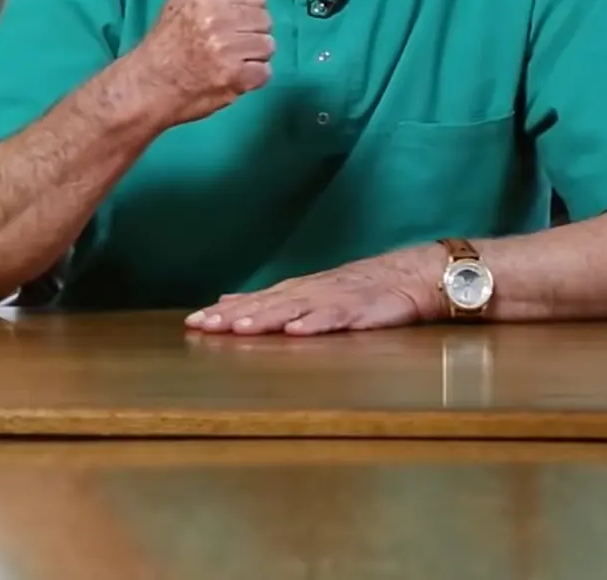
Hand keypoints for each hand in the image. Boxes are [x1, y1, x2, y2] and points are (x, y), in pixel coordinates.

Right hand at [122, 0, 271, 125]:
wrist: (147, 86)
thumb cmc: (165, 41)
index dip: (247, 9)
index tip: (233, 21)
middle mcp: (217, 19)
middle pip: (265, 20)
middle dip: (252, 31)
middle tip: (231, 43)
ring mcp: (228, 49)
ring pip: (268, 45)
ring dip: (254, 55)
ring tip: (232, 60)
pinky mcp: (236, 77)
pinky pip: (265, 71)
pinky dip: (253, 77)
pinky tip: (234, 76)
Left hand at [186, 252, 439, 335]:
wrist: (414, 275)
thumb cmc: (362, 288)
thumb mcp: (310, 292)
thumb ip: (270, 299)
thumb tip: (228, 299)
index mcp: (296, 291)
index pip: (253, 301)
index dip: (222, 312)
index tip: (192, 323)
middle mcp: (309, 292)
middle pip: (265, 304)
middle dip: (233, 316)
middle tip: (202, 326)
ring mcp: (334, 299)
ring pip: (294, 309)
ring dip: (265, 318)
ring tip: (239, 329)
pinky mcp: (361, 309)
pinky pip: (335, 317)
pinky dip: (314, 323)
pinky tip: (295, 331)